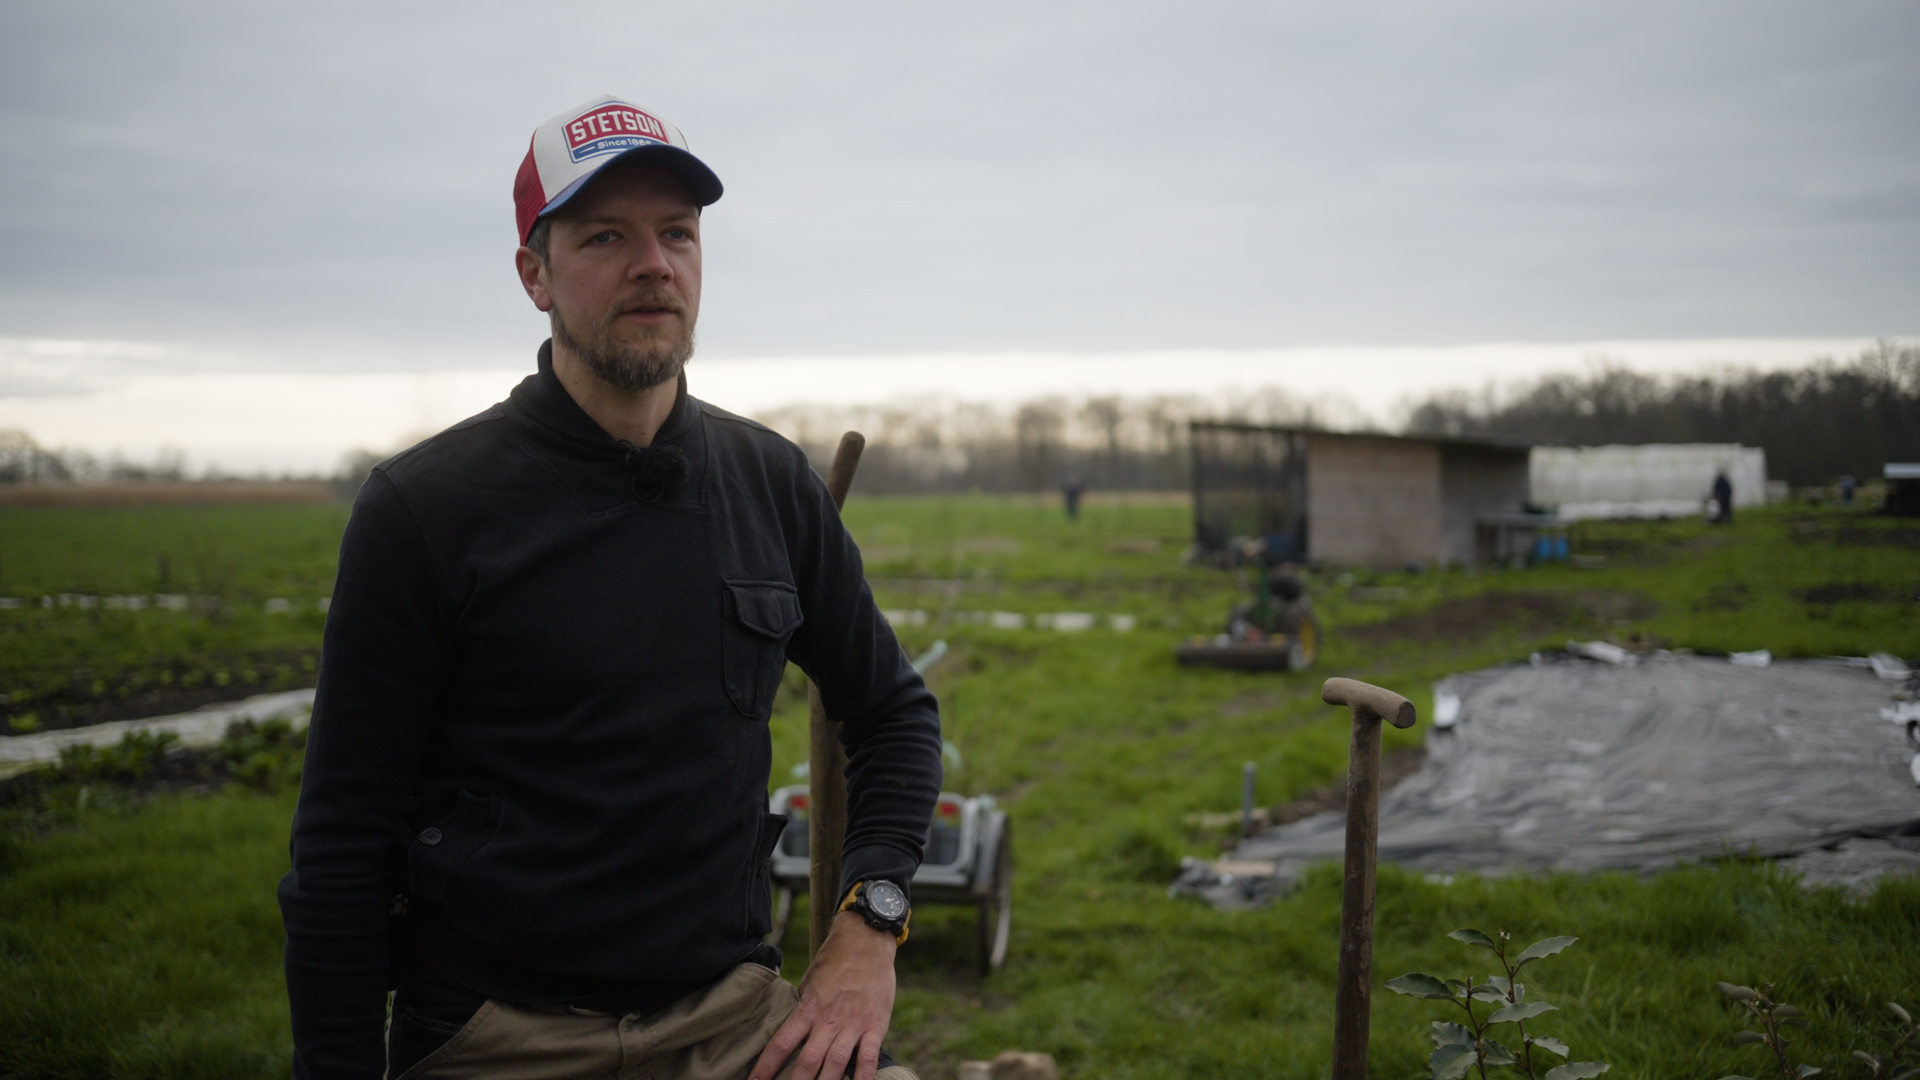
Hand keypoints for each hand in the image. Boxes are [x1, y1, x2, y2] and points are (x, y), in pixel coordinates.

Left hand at [750, 910, 897, 1079]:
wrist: (867, 940)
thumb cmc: (834, 961)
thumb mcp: (810, 982)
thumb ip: (802, 1008)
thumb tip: (790, 1030)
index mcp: (808, 1007)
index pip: (781, 1043)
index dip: (765, 1067)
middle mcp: (829, 1019)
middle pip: (807, 1060)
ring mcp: (853, 1023)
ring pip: (836, 1063)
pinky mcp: (876, 1024)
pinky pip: (869, 1056)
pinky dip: (864, 1077)